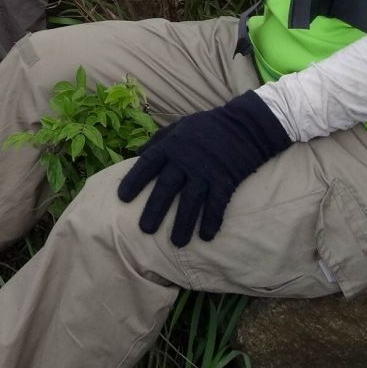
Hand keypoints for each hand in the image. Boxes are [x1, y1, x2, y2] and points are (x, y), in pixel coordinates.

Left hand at [115, 91, 291, 246]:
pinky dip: (211, 220)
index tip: (122, 198)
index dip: (134, 180)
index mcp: (171, 145)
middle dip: (155, 209)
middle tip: (145, 230)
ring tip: (176, 243)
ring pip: (191, 200)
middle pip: (166, 186)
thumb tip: (137, 153)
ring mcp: (206, 170)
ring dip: (183, 222)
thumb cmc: (207, 126)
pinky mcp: (225, 179)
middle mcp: (185, 159)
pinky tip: (206, 236)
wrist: (244, 124)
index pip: (147, 164)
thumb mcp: (178, 126)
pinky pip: (216, 203)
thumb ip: (158, 140)